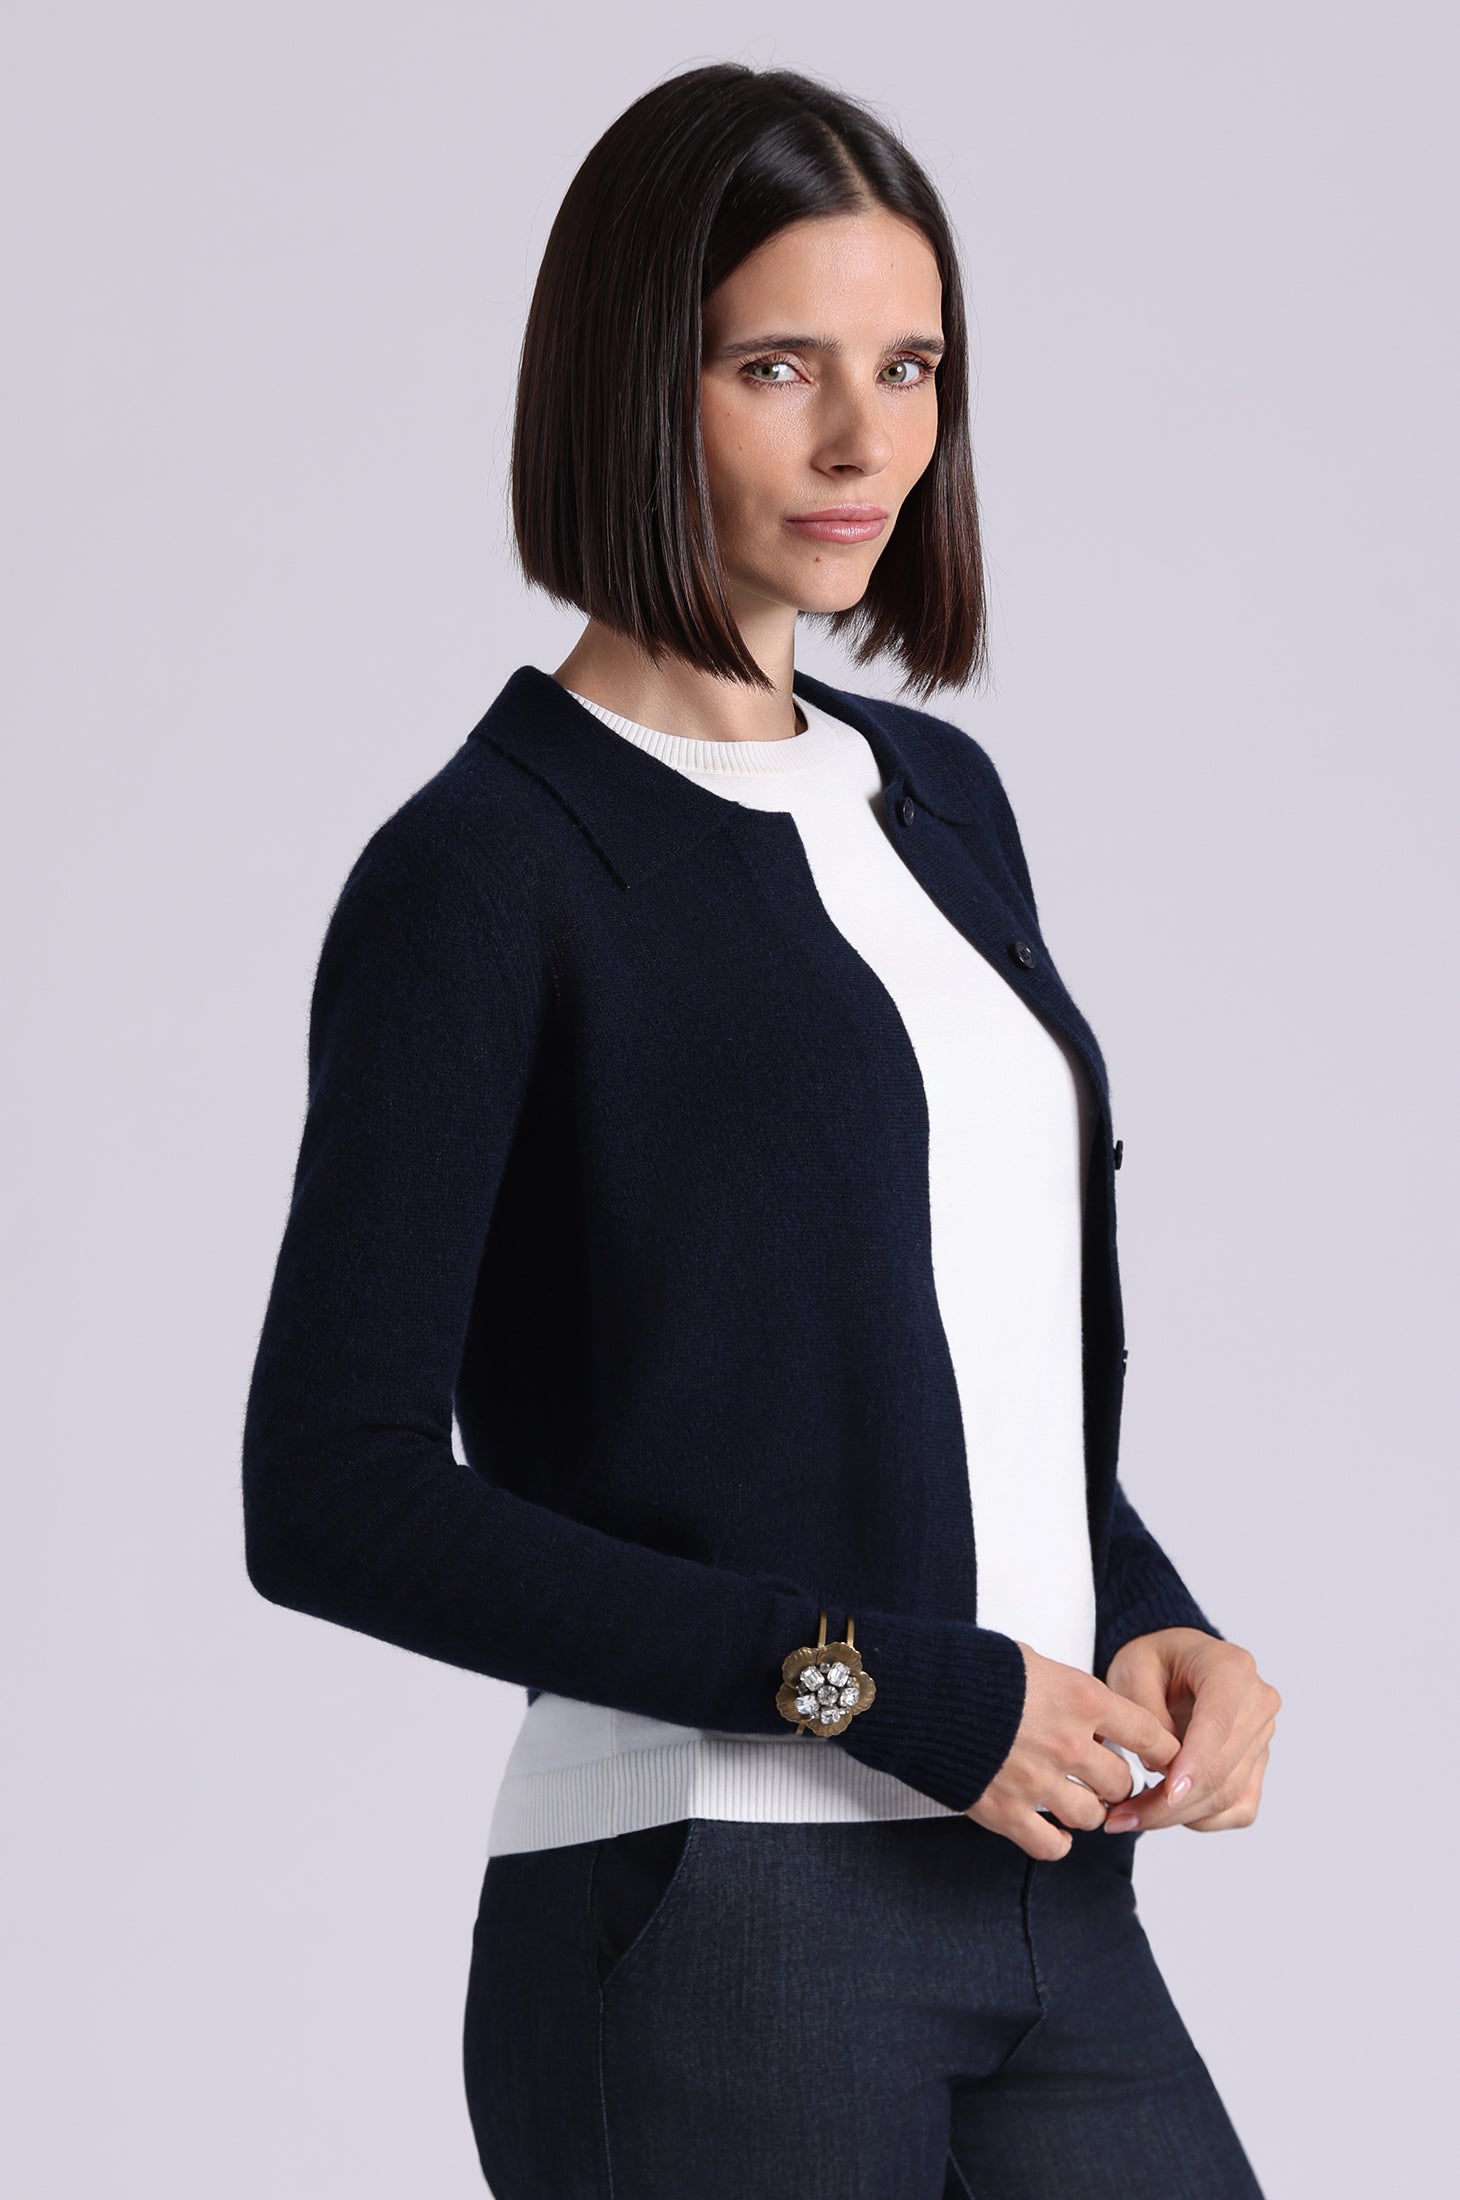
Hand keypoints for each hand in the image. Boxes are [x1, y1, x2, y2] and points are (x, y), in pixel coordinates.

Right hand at [965, 1641, 1180, 1860]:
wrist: (919, 1690)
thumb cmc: (973, 1668)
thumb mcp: (1035, 1662)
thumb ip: (1071, 1692)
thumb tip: (1090, 1713)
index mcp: (1082, 1699)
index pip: (1150, 1735)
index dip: (1162, 1752)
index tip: (1163, 1759)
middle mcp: (1068, 1743)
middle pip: (1122, 1783)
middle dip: (1115, 1781)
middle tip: (1101, 1776)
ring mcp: (1038, 1781)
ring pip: (1092, 1816)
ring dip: (1088, 1809)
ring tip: (1073, 1797)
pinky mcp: (1006, 1811)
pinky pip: (1052, 1845)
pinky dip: (1057, 1841)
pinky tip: (1051, 1828)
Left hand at [1100, 1627, 1280, 1834]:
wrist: (1176, 1662)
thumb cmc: (1154, 1661)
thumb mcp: (1133, 1669)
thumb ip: (1146, 1714)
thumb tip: (1162, 1767)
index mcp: (1230, 1668)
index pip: (1218, 1724)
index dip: (1195, 1762)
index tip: (1168, 1795)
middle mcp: (1258, 1702)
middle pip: (1222, 1768)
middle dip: (1172, 1802)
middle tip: (1121, 1816)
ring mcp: (1262, 1736)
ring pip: (1229, 1794)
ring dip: (1179, 1815)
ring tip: (1131, 1817)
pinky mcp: (1258, 1764)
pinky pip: (1239, 1808)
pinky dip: (1202, 1818)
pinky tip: (1165, 1813)